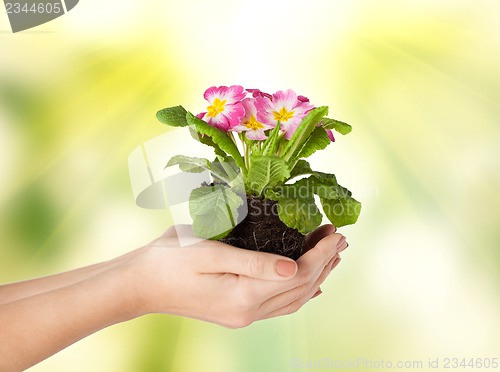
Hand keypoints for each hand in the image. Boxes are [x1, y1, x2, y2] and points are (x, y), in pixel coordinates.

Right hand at [124, 224, 347, 327]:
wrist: (141, 283)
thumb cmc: (170, 260)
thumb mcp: (210, 252)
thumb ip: (254, 263)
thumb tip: (295, 267)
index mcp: (244, 295)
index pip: (298, 274)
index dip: (321, 254)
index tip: (337, 232)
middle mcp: (248, 311)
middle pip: (301, 288)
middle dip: (325, 262)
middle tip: (340, 237)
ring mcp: (243, 315)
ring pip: (293, 299)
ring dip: (316, 276)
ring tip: (331, 254)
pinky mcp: (237, 312)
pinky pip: (279, 305)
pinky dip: (299, 291)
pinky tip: (309, 283)